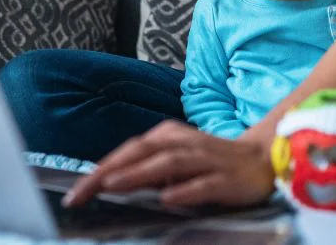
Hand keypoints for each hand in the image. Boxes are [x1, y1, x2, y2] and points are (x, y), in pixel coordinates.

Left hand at [64, 120, 274, 207]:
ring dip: (138, 174)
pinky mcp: (225, 178)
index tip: (74, 191)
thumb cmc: (210, 162)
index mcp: (167, 136)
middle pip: (140, 153)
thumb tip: (110, 183)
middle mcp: (182, 142)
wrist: (261, 159)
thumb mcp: (175, 160)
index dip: (99, 168)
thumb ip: (147, 169)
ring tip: (111, 186)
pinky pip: (202, 184)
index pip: (127, 151)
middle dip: (108, 172)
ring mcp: (204, 159)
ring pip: (167, 163)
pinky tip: (167, 199)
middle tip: (80, 193)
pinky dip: (184, 190)